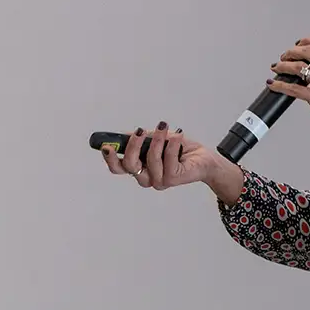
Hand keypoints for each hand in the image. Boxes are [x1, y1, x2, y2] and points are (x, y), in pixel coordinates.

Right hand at [99, 121, 241, 201]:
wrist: (203, 157)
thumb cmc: (179, 149)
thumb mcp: (156, 139)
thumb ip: (140, 139)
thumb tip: (124, 135)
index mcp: (139, 168)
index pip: (118, 168)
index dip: (110, 158)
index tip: (106, 146)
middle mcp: (147, 177)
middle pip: (130, 166)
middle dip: (133, 146)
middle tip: (140, 131)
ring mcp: (159, 181)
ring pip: (150, 160)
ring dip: (157, 140)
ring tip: (164, 127)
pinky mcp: (173, 179)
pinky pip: (168, 160)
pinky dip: (172, 144)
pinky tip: (178, 135)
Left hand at [269, 36, 309, 162]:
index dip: (307, 40)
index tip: (300, 43)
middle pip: (307, 50)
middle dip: (292, 51)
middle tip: (286, 55)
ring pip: (297, 66)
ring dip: (283, 65)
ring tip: (278, 67)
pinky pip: (292, 88)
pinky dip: (279, 86)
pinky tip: (274, 85)